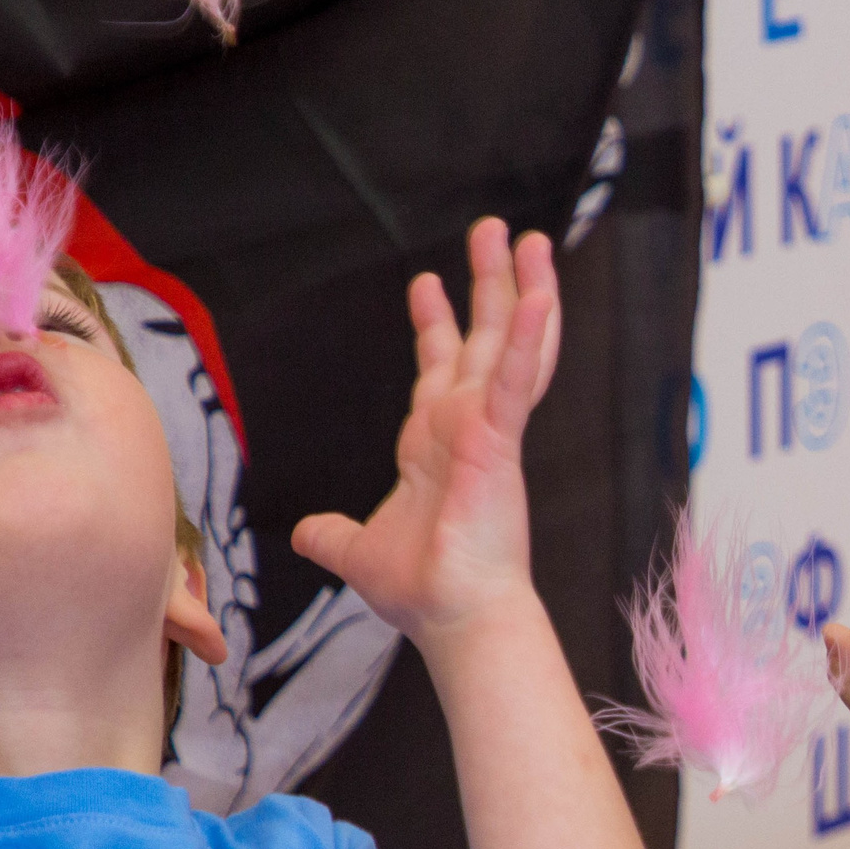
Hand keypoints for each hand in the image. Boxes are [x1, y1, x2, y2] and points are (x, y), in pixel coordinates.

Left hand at [291, 218, 562, 641]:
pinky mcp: (502, 440)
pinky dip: (530, 337)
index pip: (441, 369)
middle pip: (483, 339)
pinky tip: (541, 295)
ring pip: (511, 345)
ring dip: (524, 290)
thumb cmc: (422, 591)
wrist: (452, 615)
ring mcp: (490, 429)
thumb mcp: (357, 552)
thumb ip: (333, 536)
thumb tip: (307, 536)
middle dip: (489, 285)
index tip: (426, 282)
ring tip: (533, 241)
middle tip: (494, 232)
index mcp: (439, 444)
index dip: (435, 324)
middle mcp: (470, 427)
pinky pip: (518, 379)